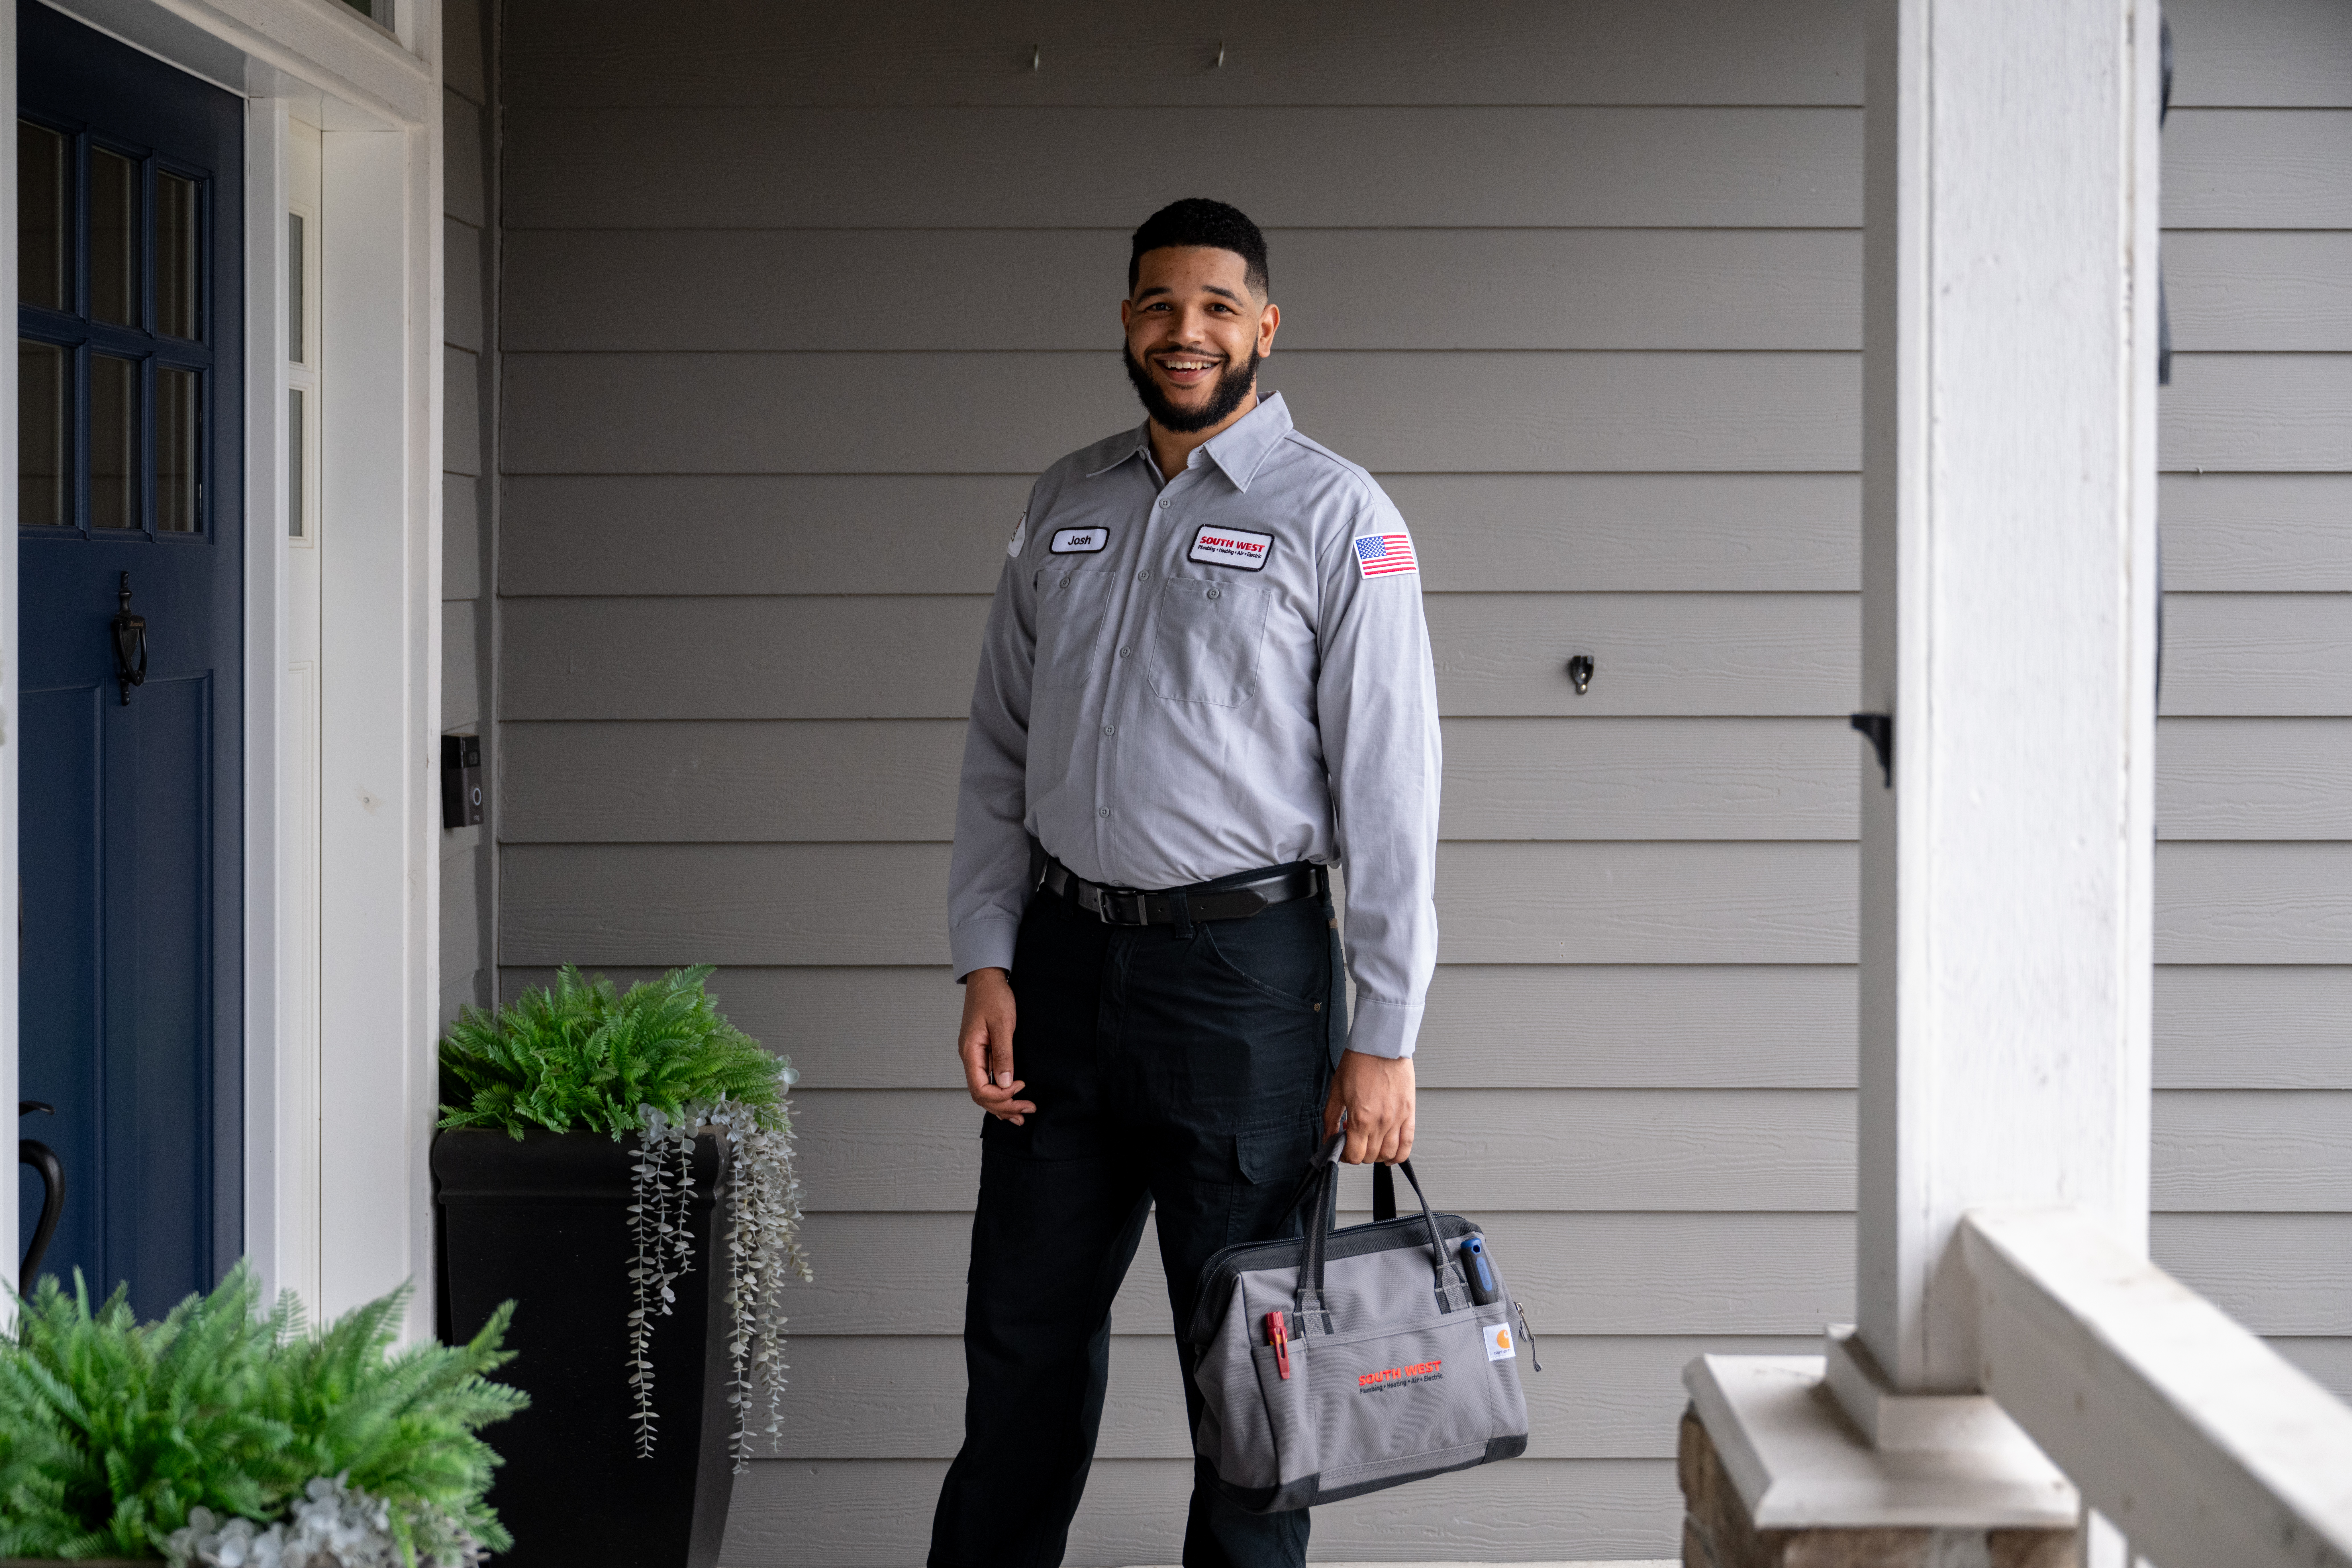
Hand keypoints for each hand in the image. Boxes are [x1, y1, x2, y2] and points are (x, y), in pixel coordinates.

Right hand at [957, 968, 1033, 1123]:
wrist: (986, 978)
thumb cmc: (993, 996)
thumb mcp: (1002, 1024)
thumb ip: (1003, 1054)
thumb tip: (1006, 1083)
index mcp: (970, 1052)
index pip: (980, 1089)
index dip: (1000, 1096)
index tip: (1021, 1087)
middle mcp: (969, 1057)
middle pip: (981, 1095)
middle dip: (1004, 1105)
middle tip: (1028, 1109)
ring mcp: (975, 1056)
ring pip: (984, 1090)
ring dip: (1002, 1104)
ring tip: (1022, 1114)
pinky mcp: (982, 1052)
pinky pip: (988, 1079)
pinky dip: (999, 1092)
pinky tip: (1012, 1097)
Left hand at [1323, 1050, 1414, 1163]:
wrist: (1381, 1044)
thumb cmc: (1360, 1062)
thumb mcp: (1337, 1091)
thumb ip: (1330, 1119)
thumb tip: (1327, 1138)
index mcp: (1361, 1118)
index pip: (1354, 1154)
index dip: (1345, 1156)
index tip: (1342, 1149)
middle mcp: (1381, 1122)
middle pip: (1371, 1156)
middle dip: (1359, 1154)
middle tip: (1355, 1141)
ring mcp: (1397, 1119)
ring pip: (1389, 1153)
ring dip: (1378, 1156)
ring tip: (1371, 1145)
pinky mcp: (1409, 1113)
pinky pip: (1408, 1143)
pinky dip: (1400, 1155)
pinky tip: (1391, 1155)